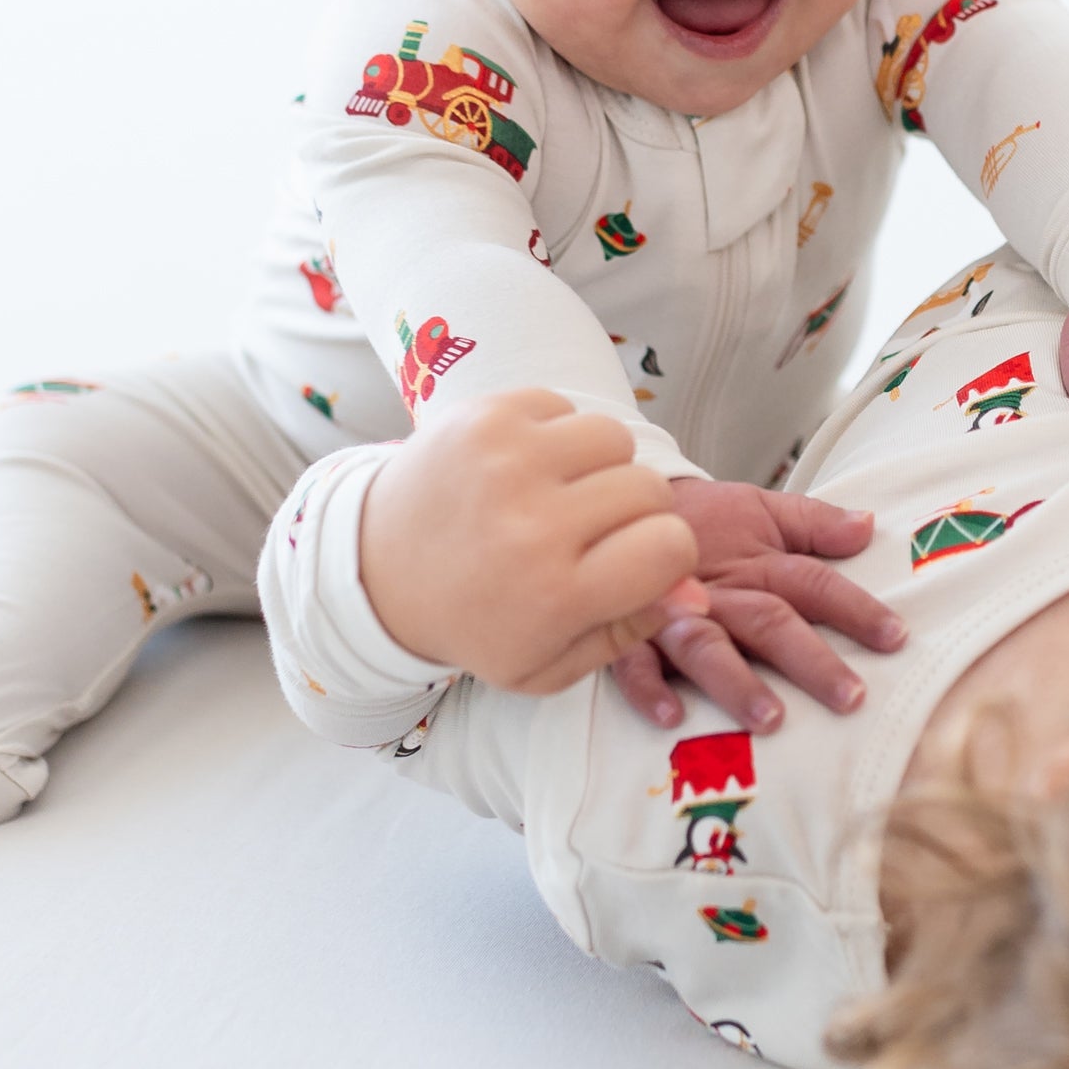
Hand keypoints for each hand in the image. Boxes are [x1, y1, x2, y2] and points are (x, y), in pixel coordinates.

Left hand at [355, 390, 705, 695]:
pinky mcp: (484, 415)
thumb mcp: (550, 662)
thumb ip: (630, 630)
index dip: (667, 556)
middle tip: (589, 534)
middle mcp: (533, 523)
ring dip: (600, 467)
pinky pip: (567, 406)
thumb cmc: (477, 622)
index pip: (672, 547)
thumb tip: (693, 587)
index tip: (636, 563)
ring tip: (560, 495)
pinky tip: (525, 470)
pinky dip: (557, 435)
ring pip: (615, 438)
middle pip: (651, 490)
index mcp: (554, 593)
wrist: (375, 570)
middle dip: (635, 514)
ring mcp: (507, 460)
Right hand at [611, 480, 907, 732]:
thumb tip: (868, 526)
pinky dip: (649, 688)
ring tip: (770, 720)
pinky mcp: (628, 634)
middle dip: (810, 661)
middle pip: (770, 623)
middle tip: (850, 698)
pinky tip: (671, 717)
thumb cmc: (703, 520)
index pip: (814, 584)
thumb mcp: (761, 508)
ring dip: (737, 683)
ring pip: (708, 647)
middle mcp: (722, 592)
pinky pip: (633, 663)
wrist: (623, 510)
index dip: (855, 609)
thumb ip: (814, 521)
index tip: (896, 638)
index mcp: (759, 563)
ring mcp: (672, 613)